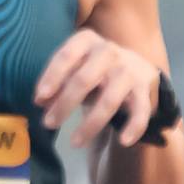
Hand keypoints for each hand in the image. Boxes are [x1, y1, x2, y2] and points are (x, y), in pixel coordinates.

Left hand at [35, 30, 160, 147]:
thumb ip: (57, 83)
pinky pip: (140, 110)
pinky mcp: (144, 88)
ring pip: (109, 100)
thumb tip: (40, 101)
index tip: (39, 98)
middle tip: (49, 124)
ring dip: (90, 124)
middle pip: (84, 79)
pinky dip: (134, 127)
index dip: (52, 77)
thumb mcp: (73, 70)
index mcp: (87, 41)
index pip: (66, 56)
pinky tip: (124, 141)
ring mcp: (128, 69)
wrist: (134, 67)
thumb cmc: (93, 69)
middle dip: (65, 104)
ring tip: (75, 142)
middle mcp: (109, 51)